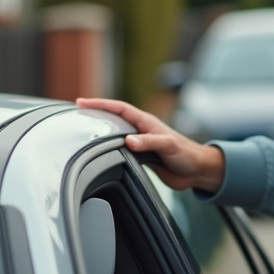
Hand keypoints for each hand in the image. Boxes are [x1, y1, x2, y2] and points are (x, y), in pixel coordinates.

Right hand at [75, 98, 225, 191]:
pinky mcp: (141, 156)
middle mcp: (142, 130)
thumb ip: (150, 143)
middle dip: (95, 113)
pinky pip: (119, 149)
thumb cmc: (187, 155)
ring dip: (100, 130)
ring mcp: (141, 143)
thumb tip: (129, 142)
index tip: (82, 102)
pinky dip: (107, 147)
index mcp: (147, 122)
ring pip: (115, 134)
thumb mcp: (168, 146)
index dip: (101, 104)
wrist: (197, 170)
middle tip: (77, 112)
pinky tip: (99, 151)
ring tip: (82, 128)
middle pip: (114, 118)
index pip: (119, 108)